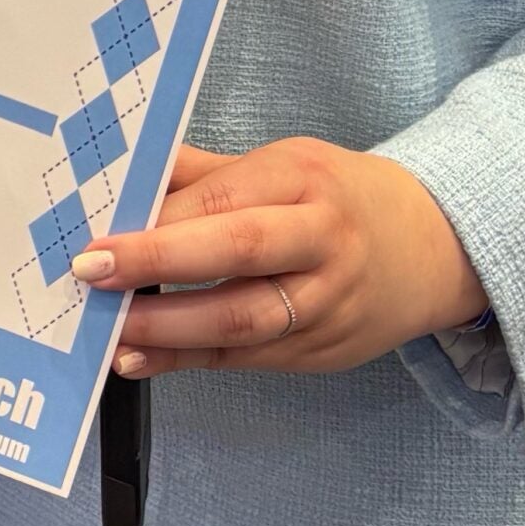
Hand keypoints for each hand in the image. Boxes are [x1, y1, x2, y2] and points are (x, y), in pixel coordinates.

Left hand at [74, 138, 485, 377]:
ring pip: (243, 319)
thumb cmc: (341, 197)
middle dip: (158, 261)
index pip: (223, 196)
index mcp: (304, 178)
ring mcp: (326, 302)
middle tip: (92, 271)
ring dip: (168, 328)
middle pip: (238, 251)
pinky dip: (187, 362)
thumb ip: (204, 172)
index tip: (98, 228)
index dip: (158, 216)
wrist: (432, 248)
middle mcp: (322, 240)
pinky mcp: (321, 351)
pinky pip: (246, 360)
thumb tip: (126, 172)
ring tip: (109, 328)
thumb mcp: (285, 163)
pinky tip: (140, 358)